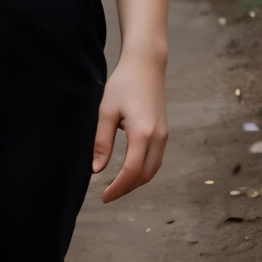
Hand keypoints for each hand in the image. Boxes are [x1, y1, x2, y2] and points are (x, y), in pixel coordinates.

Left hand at [91, 52, 167, 202]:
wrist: (146, 65)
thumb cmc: (123, 84)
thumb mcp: (106, 111)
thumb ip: (102, 142)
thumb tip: (97, 169)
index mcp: (143, 134)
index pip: (132, 171)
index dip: (118, 188)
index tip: (104, 197)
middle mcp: (158, 138)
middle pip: (146, 175)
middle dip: (127, 188)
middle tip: (108, 195)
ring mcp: (164, 135)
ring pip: (153, 169)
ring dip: (137, 181)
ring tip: (117, 186)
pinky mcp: (164, 131)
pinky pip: (156, 159)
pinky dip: (144, 170)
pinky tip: (130, 170)